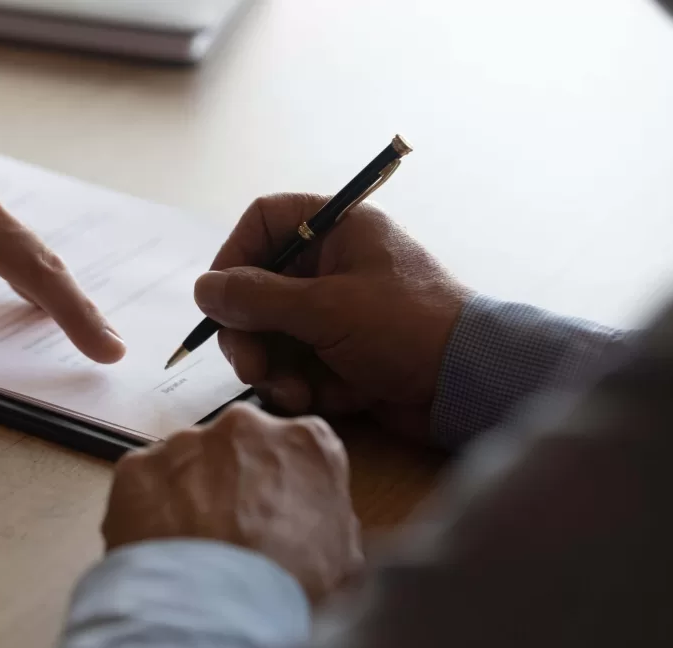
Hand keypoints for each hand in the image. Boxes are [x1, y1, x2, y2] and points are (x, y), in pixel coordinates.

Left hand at [103, 402, 362, 601]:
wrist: (217, 616)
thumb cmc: (290, 591)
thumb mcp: (345, 558)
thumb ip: (330, 518)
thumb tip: (316, 522)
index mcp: (307, 442)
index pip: (296, 447)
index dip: (282, 482)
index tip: (273, 511)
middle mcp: (245, 427)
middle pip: (238, 446)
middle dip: (232, 480)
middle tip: (228, 531)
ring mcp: (187, 442)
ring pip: (187, 462)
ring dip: (188, 494)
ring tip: (190, 549)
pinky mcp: (138, 466)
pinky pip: (144, 483)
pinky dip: (148, 510)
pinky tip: (159, 550)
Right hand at [193, 193, 470, 439]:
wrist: (470, 385)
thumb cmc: (404, 327)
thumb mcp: (326, 308)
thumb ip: (257, 298)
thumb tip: (202, 288)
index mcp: (337, 230)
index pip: (264, 223)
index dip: (233, 256)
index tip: (218, 300)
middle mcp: (333, 266)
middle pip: (259, 288)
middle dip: (249, 332)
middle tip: (249, 366)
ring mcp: (337, 313)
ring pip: (275, 334)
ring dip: (274, 367)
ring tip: (290, 392)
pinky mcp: (343, 355)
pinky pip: (300, 365)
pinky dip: (302, 385)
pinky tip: (318, 400)